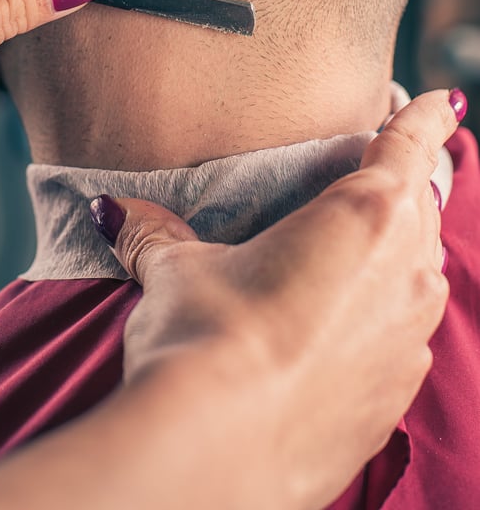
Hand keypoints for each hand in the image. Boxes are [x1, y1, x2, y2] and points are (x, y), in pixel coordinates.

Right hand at [92, 89, 455, 509]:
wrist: (218, 455)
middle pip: (420, 208)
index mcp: (365, 215)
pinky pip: (403, 340)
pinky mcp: (395, 399)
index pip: (411, 144)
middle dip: (400, 189)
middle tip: (368, 179)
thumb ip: (156, 232)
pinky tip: (332, 336)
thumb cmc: (210, 340)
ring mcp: (409, 341)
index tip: (442, 99)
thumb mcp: (177, 271)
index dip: (428, 115)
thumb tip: (114, 210)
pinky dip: (381, 322)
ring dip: (393, 257)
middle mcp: (405, 273)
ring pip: (418, 276)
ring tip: (346, 259)